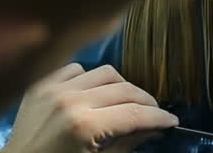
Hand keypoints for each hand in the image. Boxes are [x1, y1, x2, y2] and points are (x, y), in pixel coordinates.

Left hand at [1, 63, 176, 152]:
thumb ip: (127, 144)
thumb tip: (155, 129)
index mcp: (85, 126)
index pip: (134, 113)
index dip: (158, 117)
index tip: (171, 121)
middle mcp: (71, 100)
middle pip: (125, 89)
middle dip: (145, 102)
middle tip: (153, 113)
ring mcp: (54, 89)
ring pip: (104, 72)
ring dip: (120, 87)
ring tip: (124, 102)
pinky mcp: (41, 85)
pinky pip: (75, 69)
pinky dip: (88, 79)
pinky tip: (91, 94)